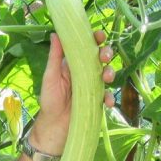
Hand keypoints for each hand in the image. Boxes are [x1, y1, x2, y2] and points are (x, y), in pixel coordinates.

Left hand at [31, 29, 116, 154]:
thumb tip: (56, 33)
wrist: (54, 127)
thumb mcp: (50, 77)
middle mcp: (85, 72)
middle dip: (107, 53)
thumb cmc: (49, 101)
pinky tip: (106, 101)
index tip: (99, 36)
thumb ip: (54, 56)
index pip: (86, 46)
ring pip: (107, 73)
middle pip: (100, 57)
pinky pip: (107, 95)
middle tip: (104, 57)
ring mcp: (93, 86)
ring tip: (107, 77)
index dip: (95, 39)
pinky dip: (109, 97)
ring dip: (111, 72)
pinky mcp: (97, 100)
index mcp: (73, 63)